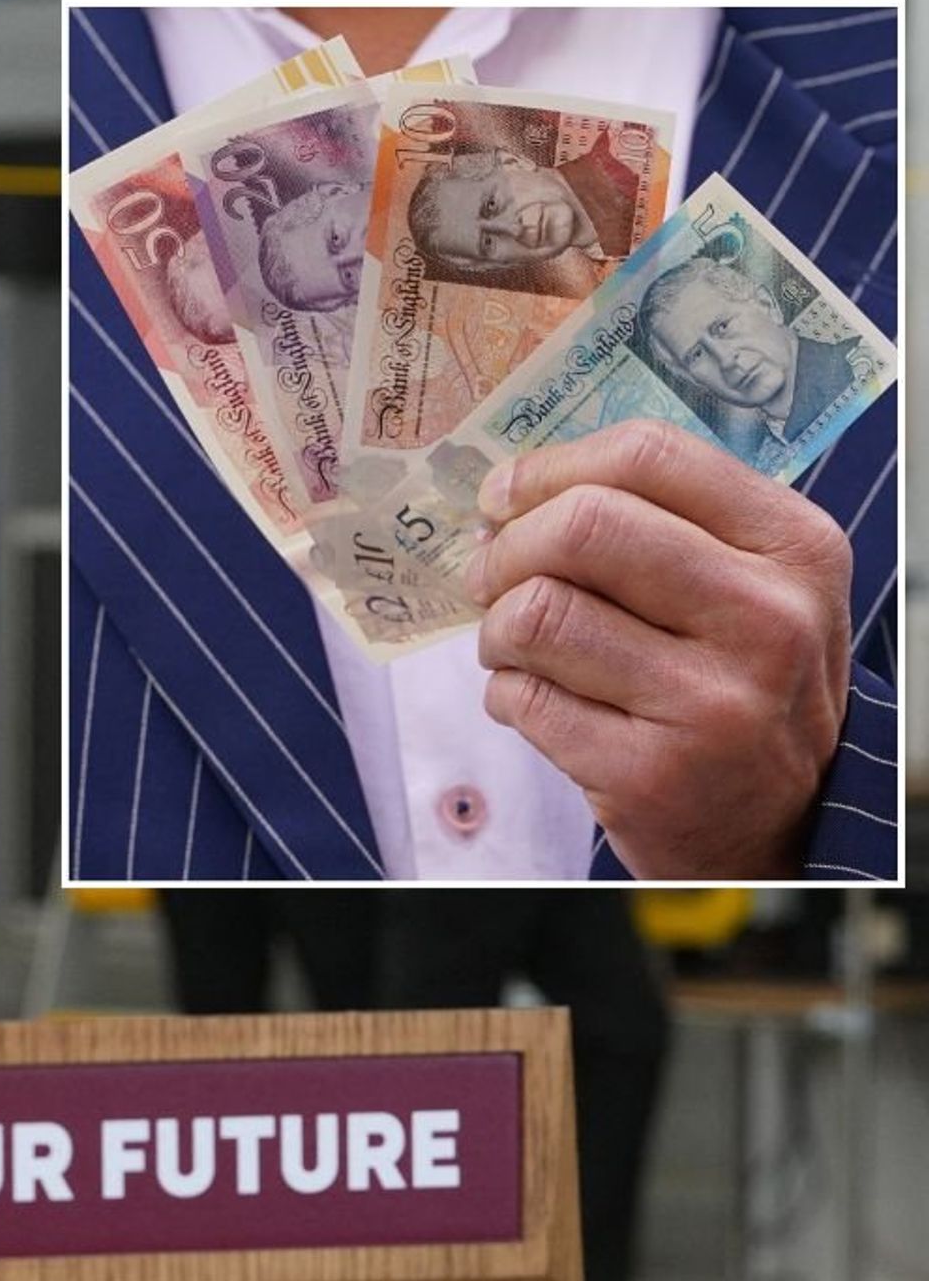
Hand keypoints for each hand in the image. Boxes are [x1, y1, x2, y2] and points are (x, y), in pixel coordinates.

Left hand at [466, 420, 850, 877]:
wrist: (773, 823)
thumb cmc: (736, 678)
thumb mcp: (746, 584)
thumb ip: (655, 521)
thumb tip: (508, 492)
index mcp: (795, 548)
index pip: (647, 457)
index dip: (550, 468)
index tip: (503, 497)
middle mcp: (769, 619)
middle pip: (584, 526)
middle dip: (507, 547)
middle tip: (486, 574)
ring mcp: (712, 702)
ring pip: (538, 612)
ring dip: (497, 628)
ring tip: (514, 646)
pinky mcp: (649, 773)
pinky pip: (523, 697)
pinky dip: (506, 692)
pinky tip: (534, 701)